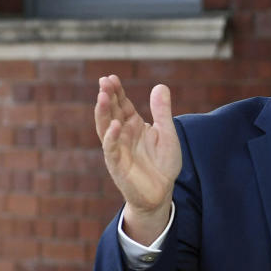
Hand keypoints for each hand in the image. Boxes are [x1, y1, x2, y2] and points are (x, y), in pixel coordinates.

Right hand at [95, 74, 181, 243]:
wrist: (161, 192)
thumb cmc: (163, 163)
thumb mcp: (167, 134)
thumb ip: (162, 112)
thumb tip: (160, 85)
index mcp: (133, 125)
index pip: (122, 104)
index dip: (117, 91)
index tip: (112, 77)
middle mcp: (122, 134)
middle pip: (111, 112)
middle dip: (108, 97)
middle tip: (104, 81)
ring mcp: (117, 148)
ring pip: (105, 127)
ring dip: (103, 112)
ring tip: (103, 96)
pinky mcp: (117, 164)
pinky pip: (111, 149)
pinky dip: (111, 136)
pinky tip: (114, 125)